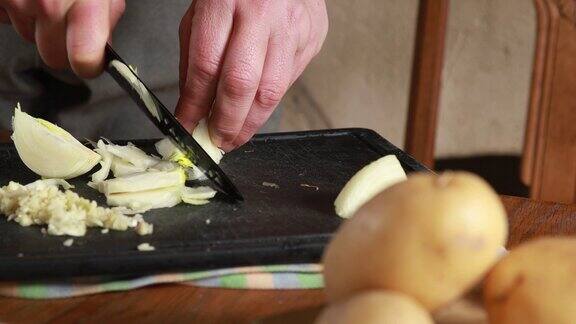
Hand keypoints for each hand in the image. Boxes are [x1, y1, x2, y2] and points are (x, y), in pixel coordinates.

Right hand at [0, 0, 124, 77]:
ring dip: (38, 25)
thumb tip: (103, 48)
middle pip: (54, 57)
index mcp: (85, 2)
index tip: (91, 62)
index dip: (89, 65)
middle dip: (61, 45)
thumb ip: (106, 18)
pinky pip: (7, 20)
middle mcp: (48, 4)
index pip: (84, 60)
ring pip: (29, 38)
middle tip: (67, 19)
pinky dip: (16, 12)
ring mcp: (18, 0)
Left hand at [176, 0, 327, 150]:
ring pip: (271, 91)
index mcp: (225, 1)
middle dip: (226, 122)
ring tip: (235, 137)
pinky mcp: (312, 38)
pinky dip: (269, 103)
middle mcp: (262, 14)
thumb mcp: (202, 11)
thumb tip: (193, 106)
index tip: (188, 126)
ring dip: (251, 123)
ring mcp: (292, 27)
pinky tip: (256, 110)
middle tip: (216, 141)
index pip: (206, 67)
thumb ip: (195, 57)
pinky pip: (289, 82)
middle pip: (241, 84)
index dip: (195, 105)